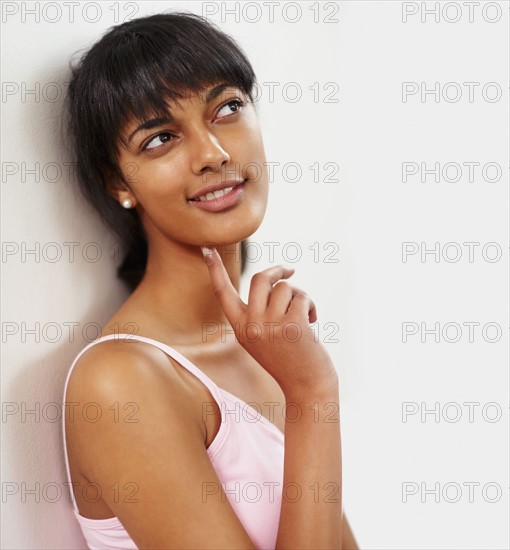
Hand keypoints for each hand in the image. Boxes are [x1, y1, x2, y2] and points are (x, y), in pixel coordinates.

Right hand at [201, 246, 337, 397]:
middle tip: (290, 272)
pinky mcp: (292, 325)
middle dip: (277, 271)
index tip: (206, 248)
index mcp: (240, 328)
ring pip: (284, 287)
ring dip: (298, 296)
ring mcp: (270, 326)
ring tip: (304, 314)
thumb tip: (275, 280)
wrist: (307, 387)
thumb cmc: (288, 359)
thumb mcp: (264, 336)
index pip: (223, 293)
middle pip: (259, 278)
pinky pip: (301, 296)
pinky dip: (310, 305)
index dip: (215, 269)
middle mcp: (251, 326)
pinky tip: (312, 321)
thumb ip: (261, 311)